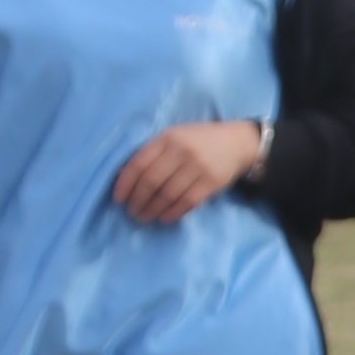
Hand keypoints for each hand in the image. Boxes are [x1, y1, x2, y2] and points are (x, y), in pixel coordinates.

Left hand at [111, 118, 264, 224]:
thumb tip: (125, 177)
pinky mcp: (211, 182)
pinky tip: (164, 217)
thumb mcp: (174, 137)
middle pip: (151, 181)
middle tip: (132, 212)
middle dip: (138, 200)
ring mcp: (198, 167)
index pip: (139, 163)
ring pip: (168, 194)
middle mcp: (181, 151)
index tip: (118, 199)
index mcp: (167, 138)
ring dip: (152, 209)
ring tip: (144, 217)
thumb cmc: (197, 141)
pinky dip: (173, 213)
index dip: (125, 184)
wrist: (236, 143)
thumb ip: (153, 152)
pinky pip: (187, 202)